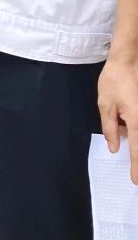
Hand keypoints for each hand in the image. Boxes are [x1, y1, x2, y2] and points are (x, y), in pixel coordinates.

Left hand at [99, 52, 137, 183]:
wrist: (129, 59)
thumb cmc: (115, 80)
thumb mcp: (105, 104)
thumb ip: (110, 128)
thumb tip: (114, 148)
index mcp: (136, 121)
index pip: (137, 150)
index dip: (136, 167)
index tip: (135, 180)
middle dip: (137, 156)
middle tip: (134, 169)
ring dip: (133, 135)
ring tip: (122, 119)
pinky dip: (133, 127)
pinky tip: (125, 121)